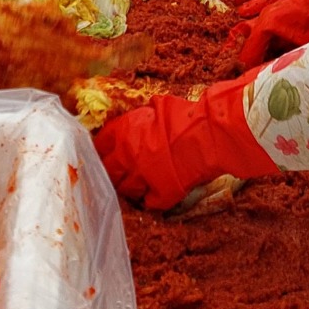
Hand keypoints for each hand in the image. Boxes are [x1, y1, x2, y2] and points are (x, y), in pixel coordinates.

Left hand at [94, 67, 276, 210]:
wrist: (209, 135)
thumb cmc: (187, 117)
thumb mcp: (159, 106)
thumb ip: (142, 115)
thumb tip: (140, 116)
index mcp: (125, 132)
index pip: (99, 145)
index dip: (102, 149)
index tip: (105, 151)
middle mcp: (127, 156)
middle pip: (107, 171)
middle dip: (111, 171)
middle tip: (118, 171)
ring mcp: (142, 177)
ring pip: (124, 190)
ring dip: (129, 186)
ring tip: (137, 183)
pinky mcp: (160, 194)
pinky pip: (147, 202)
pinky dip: (150, 199)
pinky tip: (155, 193)